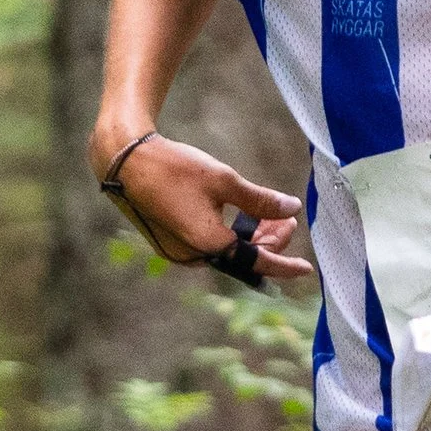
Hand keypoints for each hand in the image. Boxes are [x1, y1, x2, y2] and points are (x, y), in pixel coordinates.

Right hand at [93, 126, 311, 283]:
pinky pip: (208, 247)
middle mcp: (193, 256)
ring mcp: (178, 253)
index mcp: (208, 244)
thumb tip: (291, 210)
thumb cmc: (174, 168)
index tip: (306, 269)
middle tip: (288, 221)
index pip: (257, 262)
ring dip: (249, 237)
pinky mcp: (169, 244)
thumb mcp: (224, 180)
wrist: (125, 161)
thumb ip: (260, 200)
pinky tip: (240, 217)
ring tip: (268, 216)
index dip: (285, 264)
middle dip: (269, 242)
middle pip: (242, 258)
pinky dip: (228, 236)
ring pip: (225, 253)